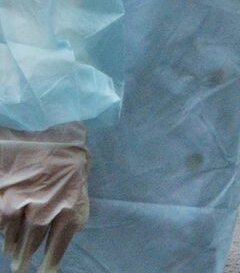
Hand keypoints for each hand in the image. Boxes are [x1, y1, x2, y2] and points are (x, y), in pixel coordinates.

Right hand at [0, 123, 89, 272]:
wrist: (51, 133)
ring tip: (13, 257)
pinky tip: (6, 236)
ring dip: (13, 249)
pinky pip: (2, 224)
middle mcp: (46, 211)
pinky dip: (4, 231)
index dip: (50, 264)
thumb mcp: (79, 188)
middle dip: (24, 260)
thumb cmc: (70, 161)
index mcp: (70, 209)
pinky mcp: (5, 199)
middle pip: (31, 246)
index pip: (57, 246)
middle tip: (19, 270)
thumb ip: (72, 213)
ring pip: (14, 238)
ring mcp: (23, 205)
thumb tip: (65, 236)